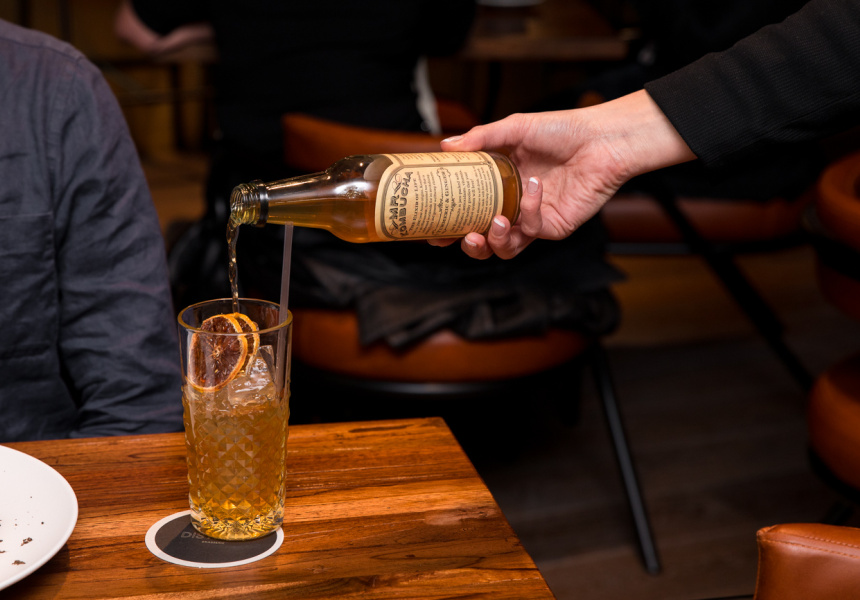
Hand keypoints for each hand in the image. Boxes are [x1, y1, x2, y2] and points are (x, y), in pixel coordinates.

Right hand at [434, 90, 695, 258]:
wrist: (602, 139)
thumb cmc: (563, 130)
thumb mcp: (515, 128)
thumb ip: (481, 139)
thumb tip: (445, 146)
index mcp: (500, 185)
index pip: (468, 211)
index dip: (450, 224)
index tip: (432, 229)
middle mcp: (513, 206)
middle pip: (483, 240)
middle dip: (468, 246)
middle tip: (458, 237)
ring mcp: (533, 219)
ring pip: (505, 248)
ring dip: (493, 241)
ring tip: (493, 223)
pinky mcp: (553, 226)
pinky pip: (531, 230)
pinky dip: (528, 211)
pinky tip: (534, 189)